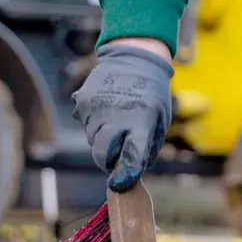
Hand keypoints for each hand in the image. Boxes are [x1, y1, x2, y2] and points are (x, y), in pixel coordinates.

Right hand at [71, 40, 174, 191]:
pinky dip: (94, 121)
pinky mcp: (82, 101)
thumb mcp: (160, 119)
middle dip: (108, 160)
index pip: (131, 154)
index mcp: (141, 121)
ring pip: (93, 139)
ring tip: (117, 119)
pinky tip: (107, 108)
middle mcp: (116, 115)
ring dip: (103, 138)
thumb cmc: (152, 93)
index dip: (125, 173)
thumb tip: (132, 172)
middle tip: (115, 157)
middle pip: (102, 153)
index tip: (120, 184)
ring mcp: (96, 108)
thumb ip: (148, 147)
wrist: (134, 57)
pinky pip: (85, 122)